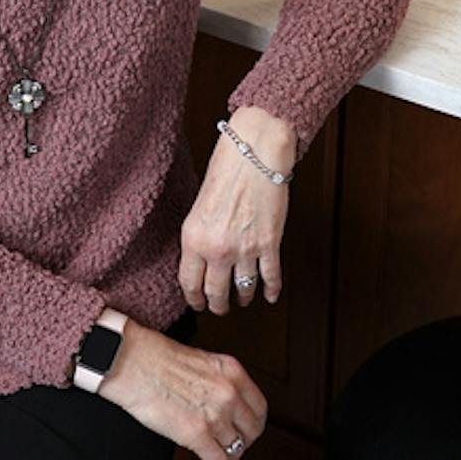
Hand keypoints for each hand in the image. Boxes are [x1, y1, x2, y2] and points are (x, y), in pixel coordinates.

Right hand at [98, 319, 266, 458]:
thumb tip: (227, 404)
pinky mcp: (196, 433)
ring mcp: (215, 414)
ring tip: (213, 449)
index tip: (245, 428)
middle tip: (230, 442)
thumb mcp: (202, 362)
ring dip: (226, 452)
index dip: (253, 423)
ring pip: (237, 448)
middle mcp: (229, 392)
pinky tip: (205, 457)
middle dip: (243, 439)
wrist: (132, 362)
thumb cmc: (157, 358)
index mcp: (232, 371)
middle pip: (253, 430)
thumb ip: (220, 383)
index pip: (260, 407)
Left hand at [179, 106, 292, 311]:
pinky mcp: (269, 243)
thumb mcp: (199, 206)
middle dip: (218, 305)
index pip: (189, 283)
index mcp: (193, 238)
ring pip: (243, 289)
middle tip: (220, 308)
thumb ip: (199, 236)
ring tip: (244, 299)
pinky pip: (270, 277)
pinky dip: (271, 289)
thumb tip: (203, 259)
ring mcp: (245, 249)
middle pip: (215, 293)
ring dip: (244, 298)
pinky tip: (270, 295)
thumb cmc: (227, 169)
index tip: (197, 304)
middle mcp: (217, 249)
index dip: (194, 299)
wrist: (255, 152)